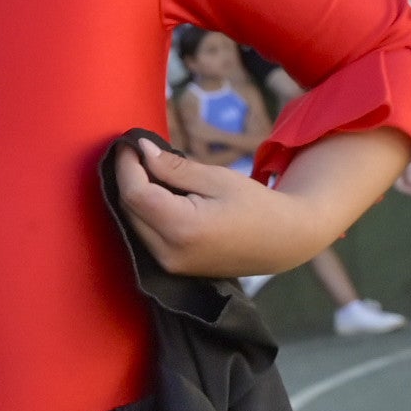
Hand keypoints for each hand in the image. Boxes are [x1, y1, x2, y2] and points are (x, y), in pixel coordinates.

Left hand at [115, 135, 331, 278]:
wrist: (283, 242)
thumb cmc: (256, 205)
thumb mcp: (217, 179)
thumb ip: (174, 168)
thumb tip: (142, 150)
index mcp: (183, 229)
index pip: (135, 194)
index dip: (126, 167)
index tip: (129, 143)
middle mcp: (169, 253)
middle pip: (130, 210)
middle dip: (128, 178)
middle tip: (137, 152)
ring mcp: (169, 265)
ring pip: (134, 224)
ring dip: (135, 195)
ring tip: (147, 168)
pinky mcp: (172, 268)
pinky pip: (146, 235)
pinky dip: (145, 212)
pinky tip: (157, 192)